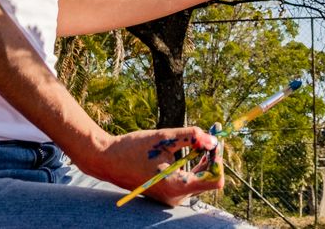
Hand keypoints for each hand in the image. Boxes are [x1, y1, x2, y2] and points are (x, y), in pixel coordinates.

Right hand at [84, 126, 223, 206]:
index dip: (218, 158)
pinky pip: (190, 179)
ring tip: (208, 132)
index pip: (214, 179)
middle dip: (213, 153)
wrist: (107, 160)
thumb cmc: (133, 148)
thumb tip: (214, 139)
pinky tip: (197, 144)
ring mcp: (171, 197)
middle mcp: (176, 197)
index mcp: (176, 187)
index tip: (214, 137)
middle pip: (209, 178)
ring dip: (206, 156)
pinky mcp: (168, 192)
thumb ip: (192, 137)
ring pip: (200, 178)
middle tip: (215, 128)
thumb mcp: (164, 138)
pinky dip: (195, 162)